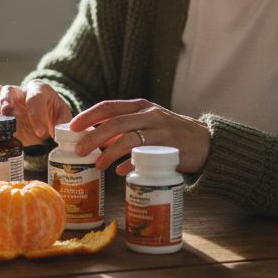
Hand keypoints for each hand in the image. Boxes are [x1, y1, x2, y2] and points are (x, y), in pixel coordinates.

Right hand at [0, 80, 71, 144]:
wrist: (45, 118)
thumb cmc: (53, 115)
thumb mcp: (62, 118)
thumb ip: (62, 124)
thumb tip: (59, 134)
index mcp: (40, 90)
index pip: (36, 98)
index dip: (37, 114)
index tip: (40, 132)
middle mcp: (22, 92)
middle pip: (11, 90)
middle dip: (8, 101)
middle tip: (9, 113)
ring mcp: (10, 99)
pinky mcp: (1, 107)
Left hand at [69, 98, 209, 174]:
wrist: (206, 142)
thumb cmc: (170, 134)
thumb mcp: (148, 123)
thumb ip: (125, 128)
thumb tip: (95, 140)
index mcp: (140, 106)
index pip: (109, 107)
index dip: (88, 116)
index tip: (72, 127)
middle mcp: (149, 114)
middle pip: (114, 123)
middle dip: (93, 136)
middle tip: (79, 151)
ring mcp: (160, 129)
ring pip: (128, 138)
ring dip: (109, 153)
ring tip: (98, 165)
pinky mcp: (170, 146)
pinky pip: (145, 155)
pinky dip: (130, 163)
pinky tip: (121, 171)